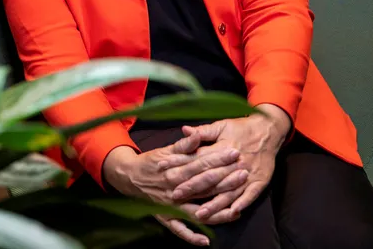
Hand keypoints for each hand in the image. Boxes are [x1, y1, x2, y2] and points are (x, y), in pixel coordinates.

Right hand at [101, 132, 246, 245]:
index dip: (219, 158)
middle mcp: (174, 190)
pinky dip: (191, 237)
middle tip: (244, 175)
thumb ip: (183, 144)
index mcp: (174, 170)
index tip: (235, 152)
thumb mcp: (165, 150)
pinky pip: (179, 230)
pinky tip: (206, 241)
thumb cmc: (150, 162)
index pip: (201, 164)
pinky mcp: (165, 218)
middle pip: (204, 186)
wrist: (128, 177)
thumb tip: (197, 134)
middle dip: (226, 181)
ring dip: (217, 212)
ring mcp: (171, 206)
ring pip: (197, 211)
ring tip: (236, 211)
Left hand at [177, 105, 290, 224]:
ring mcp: (248, 174)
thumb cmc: (241, 128)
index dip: (182, 167)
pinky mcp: (259, 181)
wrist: (268, 130)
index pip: (199, 160)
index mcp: (223, 148)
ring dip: (214, 204)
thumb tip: (184, 130)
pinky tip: (230, 214)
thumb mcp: (221, 125)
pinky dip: (240, 204)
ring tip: (200, 214)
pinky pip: (249, 196)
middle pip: (211, 179)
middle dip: (193, 189)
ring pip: (228, 192)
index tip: (166, 174)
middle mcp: (234, 163)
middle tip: (175, 197)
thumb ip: (203, 131)